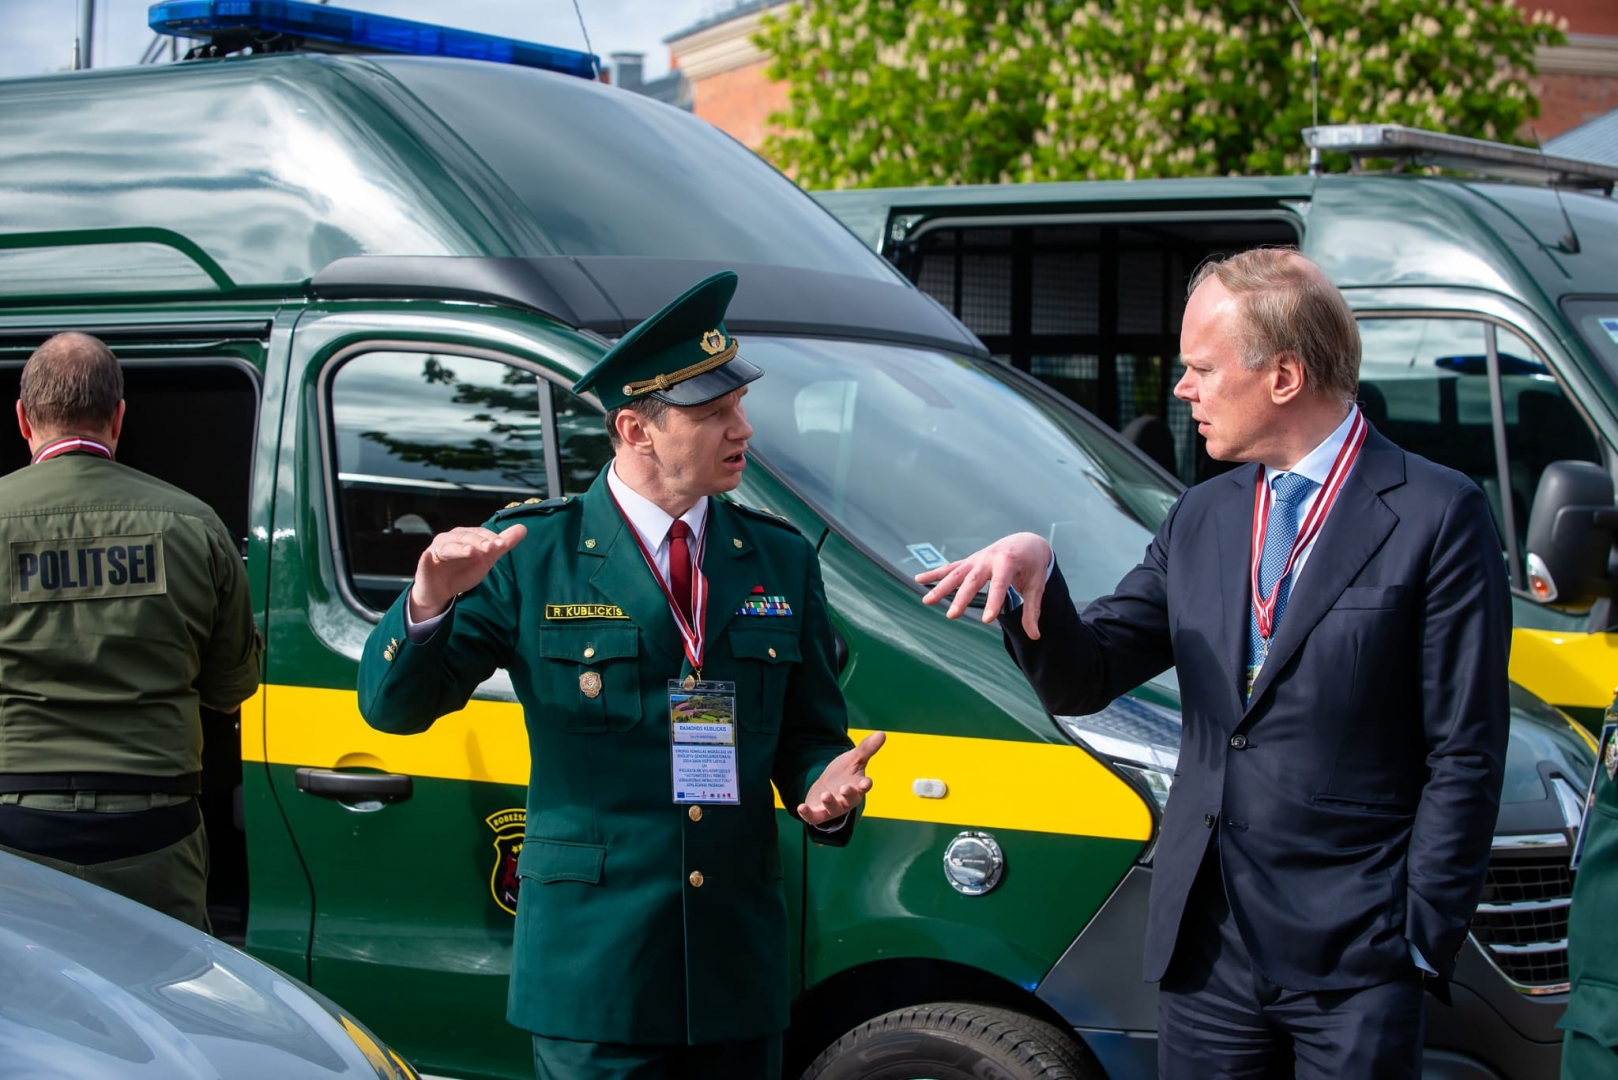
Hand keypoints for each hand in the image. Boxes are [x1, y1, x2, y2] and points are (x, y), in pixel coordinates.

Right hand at [408, 524, 526, 618]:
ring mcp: (434, 552)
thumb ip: (502, 544)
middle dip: (478, 542)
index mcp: (463, 536)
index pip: (478, 533)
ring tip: (470, 552)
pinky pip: (424, 562)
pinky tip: (426, 556)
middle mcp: (448, 540)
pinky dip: (425, 559)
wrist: (441, 591)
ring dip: (459, 549)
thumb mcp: (485, 558)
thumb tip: (523, 528)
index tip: (503, 544)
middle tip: (491, 548)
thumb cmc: (463, 570)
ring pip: (447, 548)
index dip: (490, 538)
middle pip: (464, 537)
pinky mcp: (424, 567)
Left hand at [798, 731, 885, 824]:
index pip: (863, 786)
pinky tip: (801, 807)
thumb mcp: (854, 759)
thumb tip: (882, 733)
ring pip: (833, 809)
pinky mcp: (818, 813)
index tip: (867, 782)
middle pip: (850, 800)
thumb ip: (867, 748)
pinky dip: (808, 814)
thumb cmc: (844, 773)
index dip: (865, 785)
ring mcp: (833, 807)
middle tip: (845, 788)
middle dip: (848, 794)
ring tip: (825, 795)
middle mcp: (847, 800)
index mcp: (857, 786)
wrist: (827, 787)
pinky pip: (814, 817)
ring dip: (830, 803)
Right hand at [915, 532, 1051, 639]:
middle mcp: (989, 558)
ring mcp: (976, 559)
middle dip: (961, 598)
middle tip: (952, 615)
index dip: (993, 602)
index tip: (987, 620)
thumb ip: (1032, 611)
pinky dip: (934, 573)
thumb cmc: (1033, 565)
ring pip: (955, 574)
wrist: (1026, 541)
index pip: (1000, 584)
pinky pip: (950, 567)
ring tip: (926, 601)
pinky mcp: (970, 561)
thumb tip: (1034, 636)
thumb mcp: (1037, 586)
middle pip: (972, 580)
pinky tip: (918, 579)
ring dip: (940, 587)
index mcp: (1008, 562)